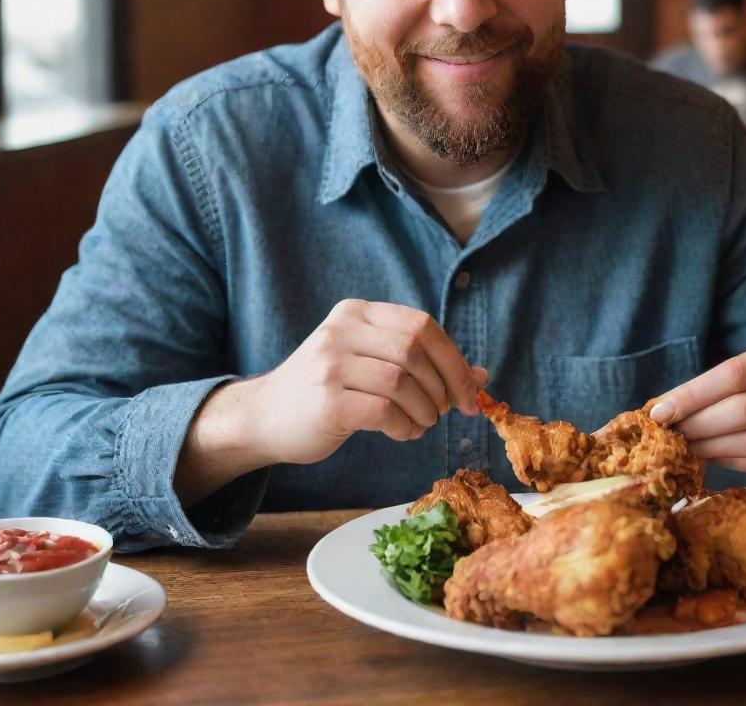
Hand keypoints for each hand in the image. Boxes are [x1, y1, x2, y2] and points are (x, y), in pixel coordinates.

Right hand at [246, 299, 486, 465]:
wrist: (264, 417)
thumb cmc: (328, 390)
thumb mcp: (371, 366)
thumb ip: (422, 365)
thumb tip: (481, 378)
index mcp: (357, 313)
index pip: (421, 325)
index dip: (453, 359)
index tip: (469, 391)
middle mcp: (341, 330)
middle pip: (415, 350)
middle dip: (443, 385)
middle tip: (445, 411)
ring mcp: (330, 364)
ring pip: (402, 381)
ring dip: (425, 409)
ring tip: (422, 423)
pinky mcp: (326, 401)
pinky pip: (384, 411)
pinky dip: (405, 426)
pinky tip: (403, 433)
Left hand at [648, 332, 745, 481]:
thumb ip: (735, 378)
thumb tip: (669, 404)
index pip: (737, 371)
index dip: (693, 393)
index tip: (660, 410)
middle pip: (744, 410)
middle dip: (698, 424)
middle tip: (669, 433)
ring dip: (710, 448)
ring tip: (685, 446)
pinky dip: (733, 463)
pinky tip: (714, 458)